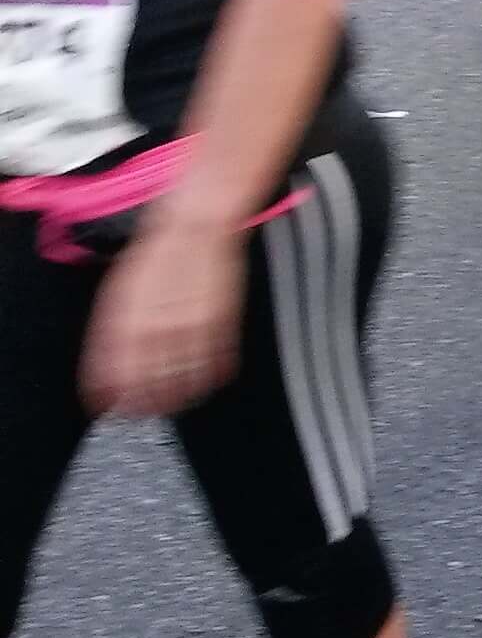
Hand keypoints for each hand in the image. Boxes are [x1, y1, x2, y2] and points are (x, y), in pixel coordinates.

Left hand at [80, 225, 245, 417]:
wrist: (198, 224)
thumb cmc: (160, 253)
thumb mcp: (126, 286)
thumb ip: (118, 324)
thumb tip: (113, 364)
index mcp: (126, 307)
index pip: (110, 357)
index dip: (107, 384)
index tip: (104, 405)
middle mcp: (156, 316)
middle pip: (146, 368)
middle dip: (142, 396)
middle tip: (140, 413)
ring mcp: (190, 317)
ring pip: (180, 366)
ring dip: (176, 390)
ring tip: (173, 405)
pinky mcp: (221, 315)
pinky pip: (215, 352)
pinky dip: (212, 369)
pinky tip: (209, 380)